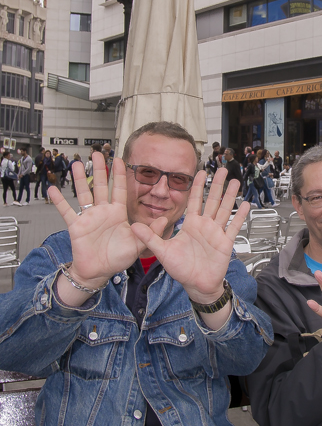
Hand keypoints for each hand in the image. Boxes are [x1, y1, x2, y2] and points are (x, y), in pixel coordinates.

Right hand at [48, 153, 148, 292]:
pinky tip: (53, 189)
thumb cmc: (117, 258)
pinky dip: (59, 201)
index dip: (119, 174)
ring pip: (84, 193)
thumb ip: (151, 232)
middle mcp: (102, 212)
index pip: (119, 189)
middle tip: (97, 153)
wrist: (99, 272)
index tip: (119, 159)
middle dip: (100, 169)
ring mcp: (89, 217)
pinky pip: (66, 211)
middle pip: (101, 186)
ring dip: (80, 179)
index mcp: (117, 213)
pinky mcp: (76, 226)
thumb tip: (164, 219)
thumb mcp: (137, 245)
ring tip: (76, 163)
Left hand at [130, 167, 249, 303]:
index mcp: (190, 224)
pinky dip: (239, 216)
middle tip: (223, 170)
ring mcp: (216, 233)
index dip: (197, 186)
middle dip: (217, 185)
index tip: (200, 172)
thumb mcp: (163, 251)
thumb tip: (134, 227)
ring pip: (224, 210)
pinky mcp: (225, 242)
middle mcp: (205, 225)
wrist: (196, 285)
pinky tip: (245, 205)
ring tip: (236, 182)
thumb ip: (150, 238)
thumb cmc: (181, 269)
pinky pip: (233, 226)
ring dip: (230, 196)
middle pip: (212, 200)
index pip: (194, 200)